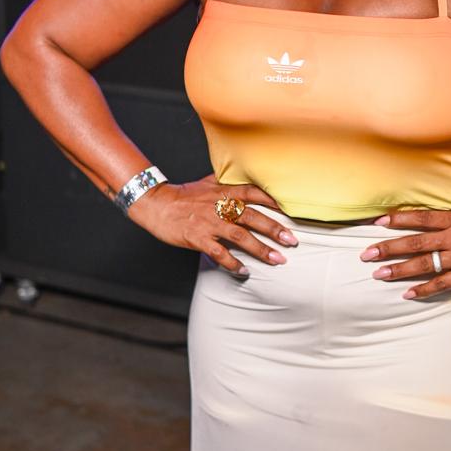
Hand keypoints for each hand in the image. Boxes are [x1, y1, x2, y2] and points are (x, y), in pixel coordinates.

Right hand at [127, 174, 296, 274]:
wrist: (157, 204)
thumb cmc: (184, 194)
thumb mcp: (208, 182)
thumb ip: (228, 182)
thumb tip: (246, 178)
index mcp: (224, 191)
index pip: (254, 193)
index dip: (273, 201)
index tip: (290, 210)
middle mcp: (220, 206)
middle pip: (253, 217)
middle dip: (274, 229)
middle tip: (292, 240)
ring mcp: (209, 223)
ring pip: (240, 237)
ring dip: (260, 249)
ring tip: (277, 259)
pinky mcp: (198, 238)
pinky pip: (219, 253)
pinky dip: (232, 263)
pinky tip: (244, 271)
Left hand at [359, 198, 450, 298]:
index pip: (422, 218)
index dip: (399, 220)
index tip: (378, 222)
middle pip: (415, 243)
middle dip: (388, 248)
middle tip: (366, 254)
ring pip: (424, 264)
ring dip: (399, 270)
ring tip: (378, 274)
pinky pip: (442, 284)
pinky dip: (424, 290)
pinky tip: (407, 294)